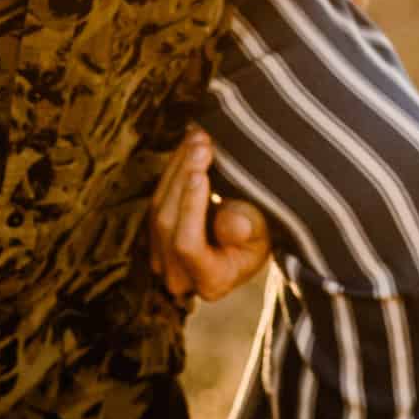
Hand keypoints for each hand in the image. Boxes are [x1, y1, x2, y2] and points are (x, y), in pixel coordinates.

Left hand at [149, 127, 270, 302]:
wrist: (245, 240)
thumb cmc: (258, 237)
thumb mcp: (263, 233)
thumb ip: (249, 228)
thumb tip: (234, 224)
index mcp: (211, 281)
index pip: (188, 245)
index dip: (190, 208)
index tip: (201, 173)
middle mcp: (180, 276)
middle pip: (168, 222)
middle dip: (183, 176)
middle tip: (202, 143)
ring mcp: (162, 258)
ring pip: (158, 207)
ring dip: (177, 166)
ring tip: (198, 137)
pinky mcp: (154, 236)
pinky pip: (156, 197)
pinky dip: (173, 169)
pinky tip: (188, 145)